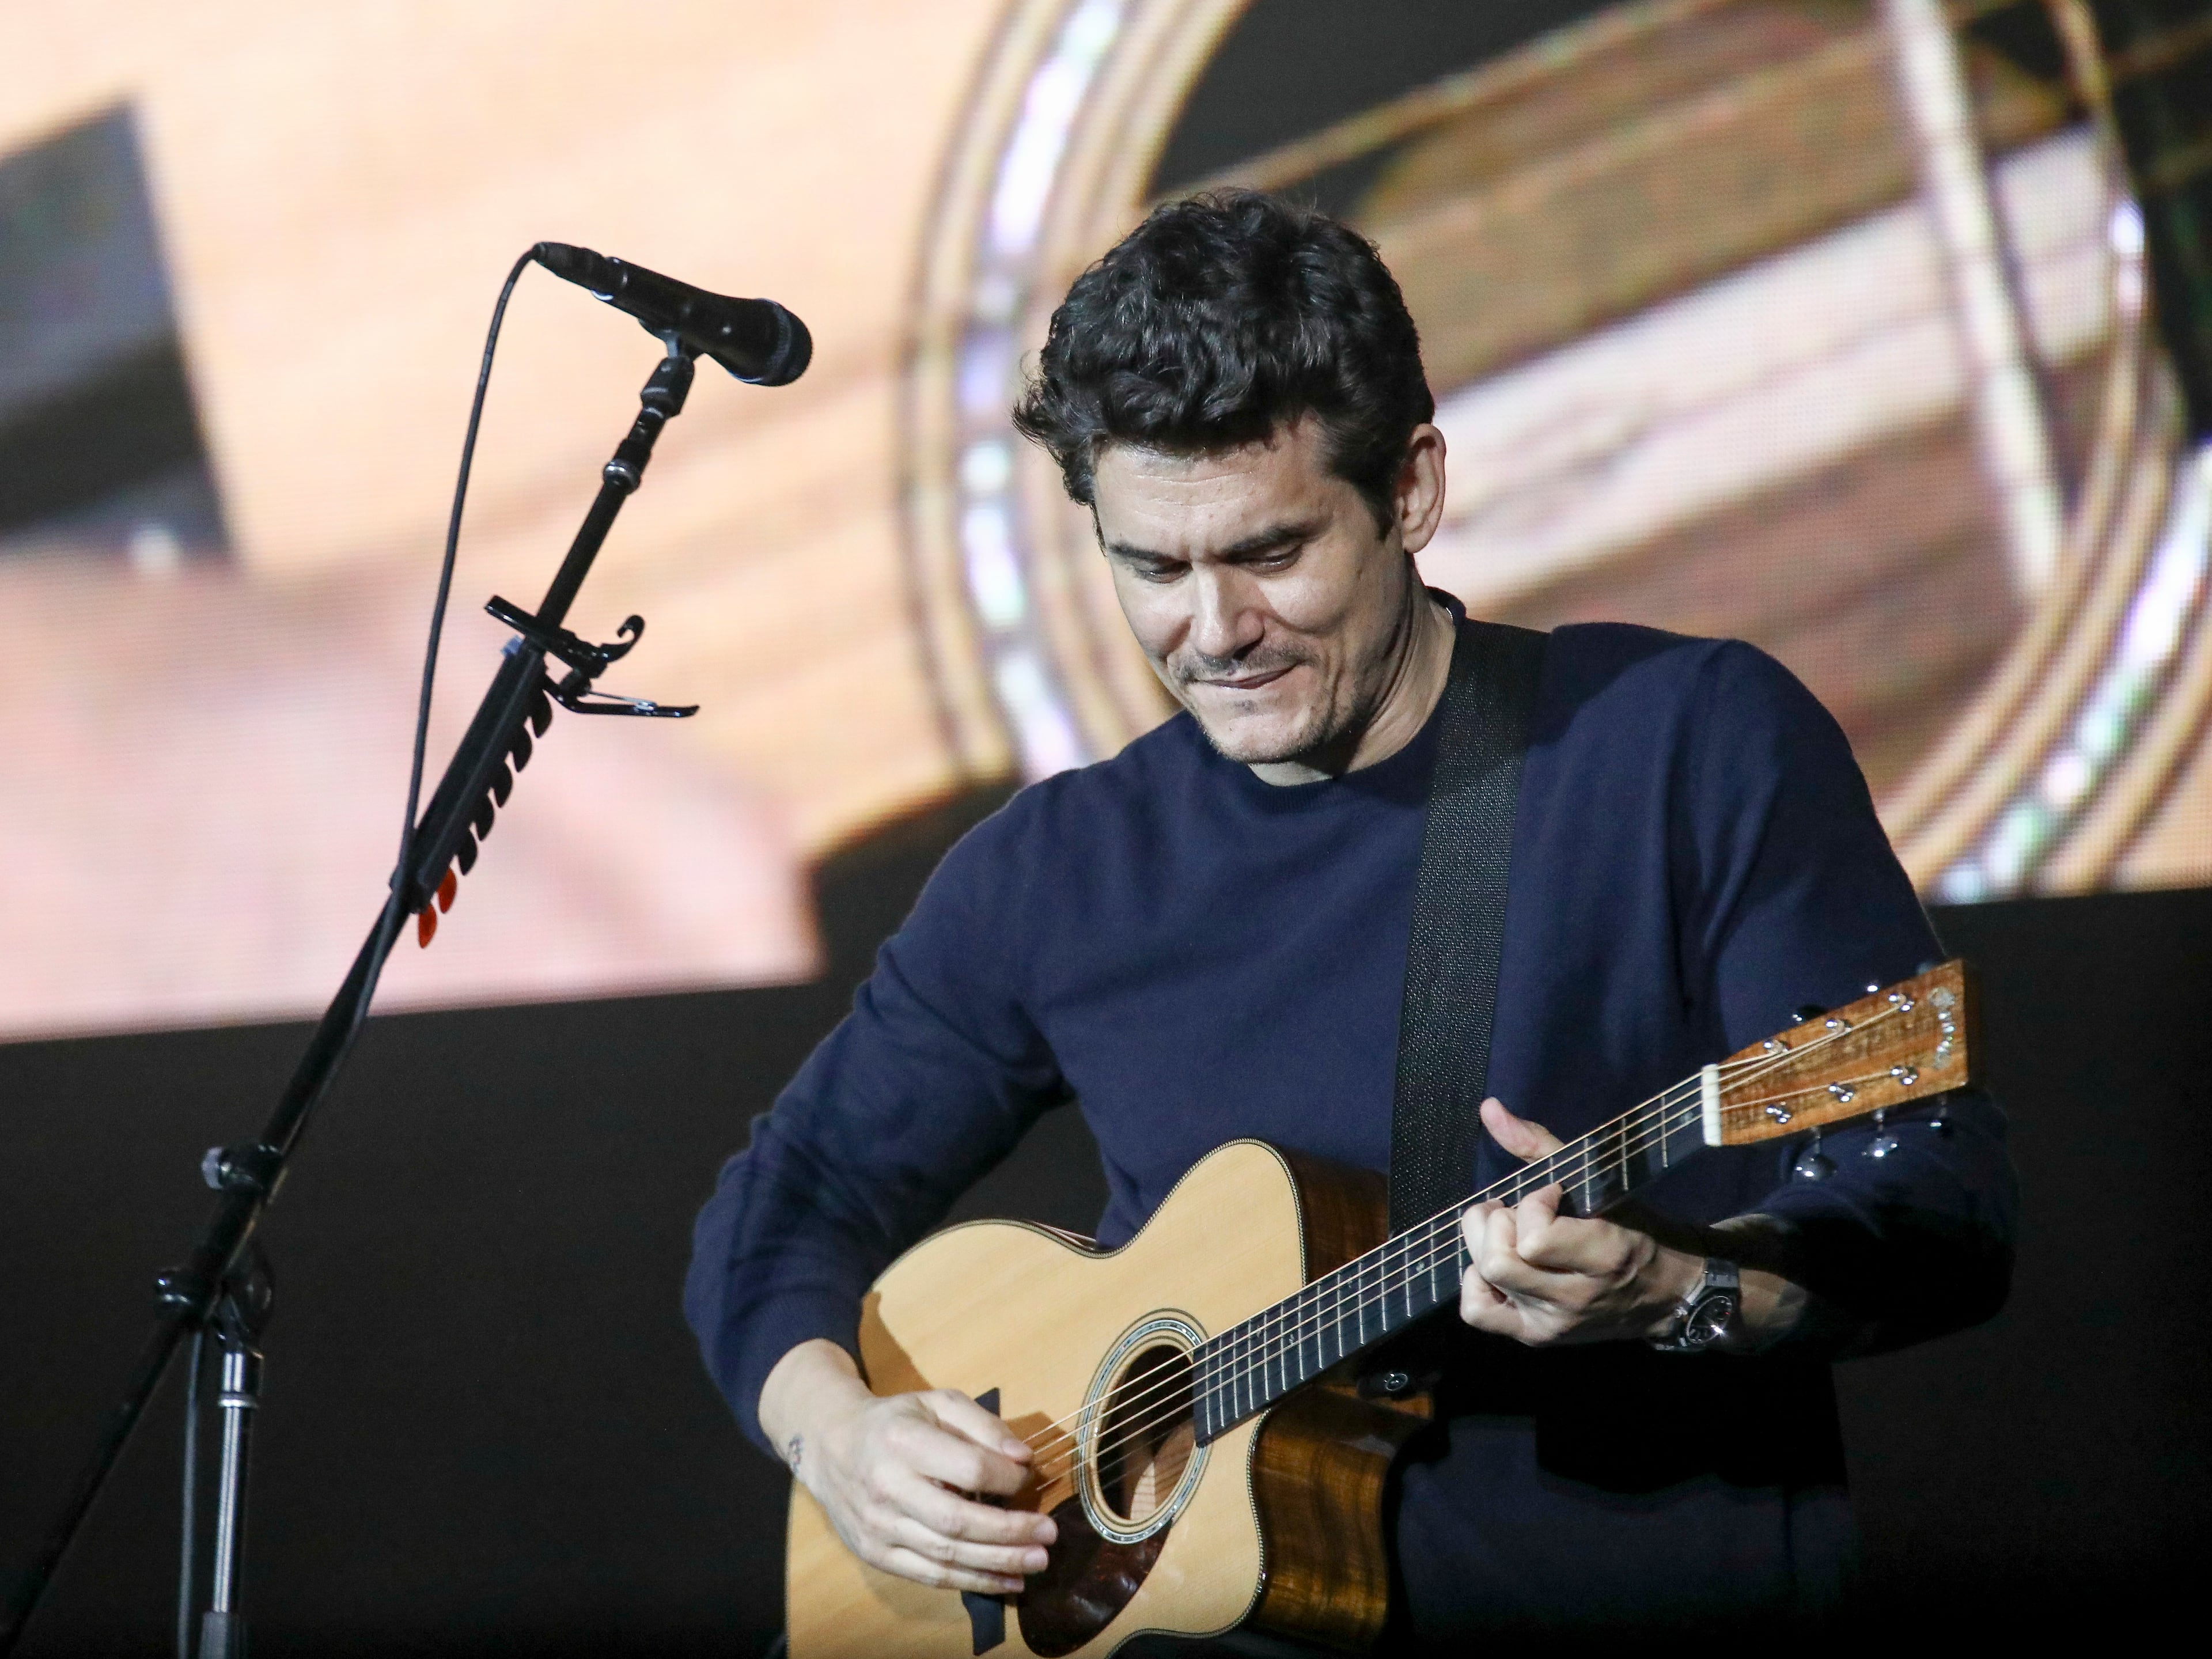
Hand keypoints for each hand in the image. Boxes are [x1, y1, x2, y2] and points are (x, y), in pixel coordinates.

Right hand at [759, 1340, 1056, 1594]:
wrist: (831, 1446)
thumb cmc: (896, 1422)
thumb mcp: (937, 1404)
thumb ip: (983, 1425)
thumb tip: (1024, 1458)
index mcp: (903, 1441)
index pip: (968, 1467)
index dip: (1006, 1478)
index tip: (1028, 1479)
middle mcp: (887, 1487)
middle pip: (958, 1521)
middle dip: (1010, 1532)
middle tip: (1050, 1534)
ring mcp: (878, 1526)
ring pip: (946, 1555)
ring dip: (998, 1563)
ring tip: (1037, 1562)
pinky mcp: (875, 1554)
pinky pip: (929, 1576)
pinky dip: (972, 1582)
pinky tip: (1006, 1582)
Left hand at [1457, 1098, 1701, 1345]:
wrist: (1666, 1294)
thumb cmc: (1635, 1229)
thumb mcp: (1601, 1183)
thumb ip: (1540, 1145)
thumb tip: (1488, 1108)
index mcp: (1603, 1257)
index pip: (1534, 1239)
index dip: (1532, 1204)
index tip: (1551, 1194)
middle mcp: (1574, 1299)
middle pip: (1497, 1261)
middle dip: (1497, 1221)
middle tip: (1519, 1211)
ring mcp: (1552, 1324)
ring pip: (1483, 1279)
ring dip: (1485, 1244)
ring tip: (1508, 1232)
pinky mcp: (1535, 1337)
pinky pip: (1477, 1312)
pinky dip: (1476, 1282)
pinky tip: (1500, 1267)